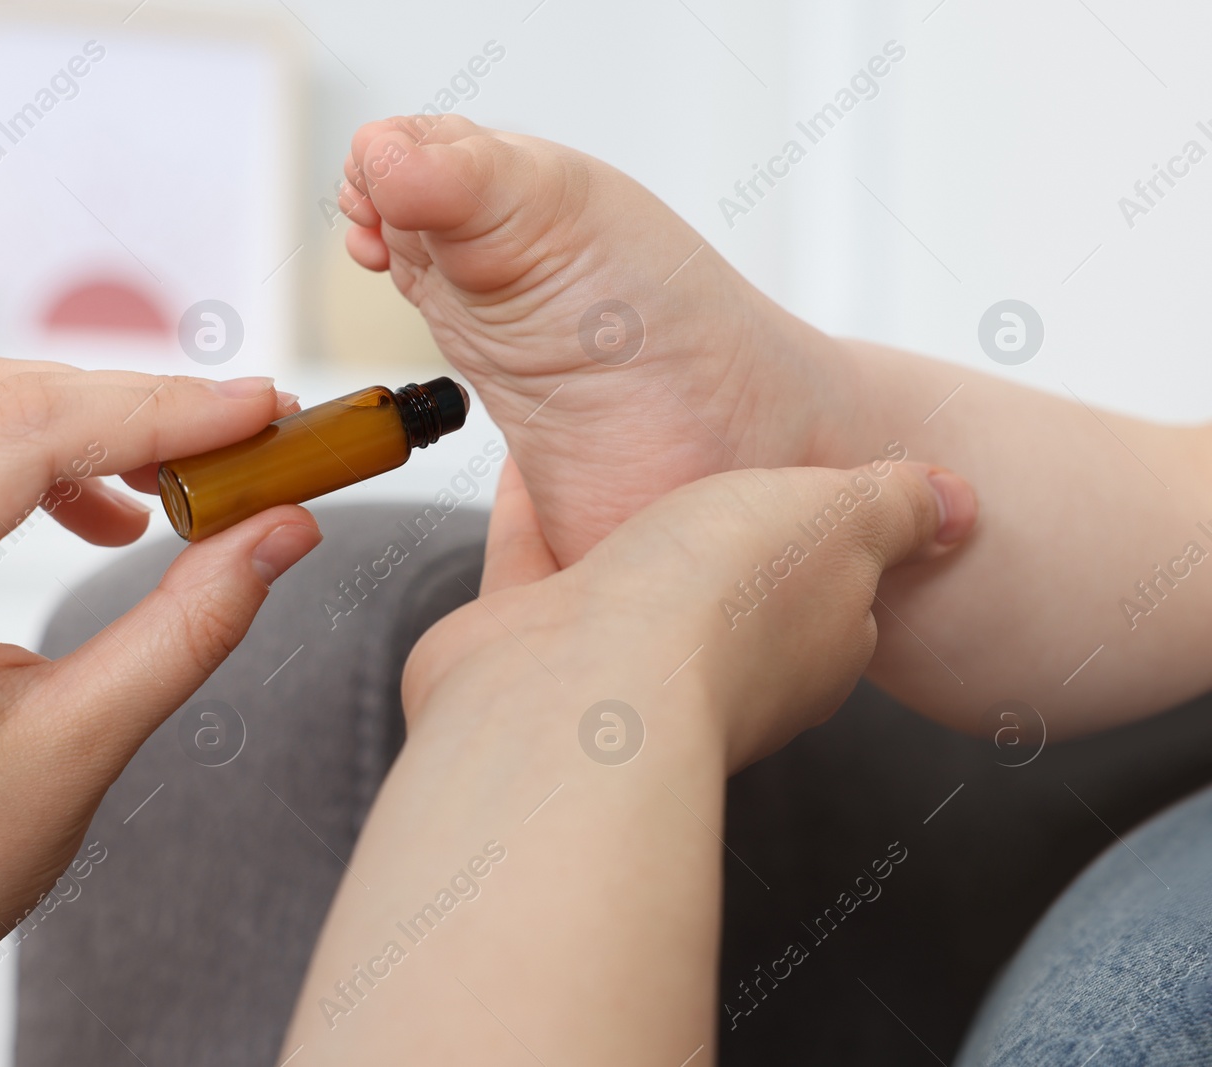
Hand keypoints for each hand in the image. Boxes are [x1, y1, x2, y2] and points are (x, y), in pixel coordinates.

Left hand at [0, 357, 320, 1066]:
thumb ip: (192, 623)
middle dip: (144, 405)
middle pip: (8, 398)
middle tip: (253, 435)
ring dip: (97, 423)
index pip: (32, 431)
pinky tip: (112, 518)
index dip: (163, 409)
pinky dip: (50, 459)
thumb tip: (283, 530)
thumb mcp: (84, 745)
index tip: (264, 411)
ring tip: (191, 477)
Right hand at [285, 456, 974, 1064]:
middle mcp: (714, 662)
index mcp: (810, 645)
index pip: (835, 591)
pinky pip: (537, 567)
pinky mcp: (536, 647)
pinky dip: (535, 517)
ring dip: (620, 520)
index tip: (812, 482)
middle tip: (705, 458)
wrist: (578, 688)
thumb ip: (898, 507)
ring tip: (616, 451)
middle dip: (713, 526)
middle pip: (722, 582)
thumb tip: (954, 506)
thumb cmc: (711, 612)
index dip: (828, 534)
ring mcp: (619, 659)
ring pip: (626, 577)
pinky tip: (531, 469)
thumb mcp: (841, 519)